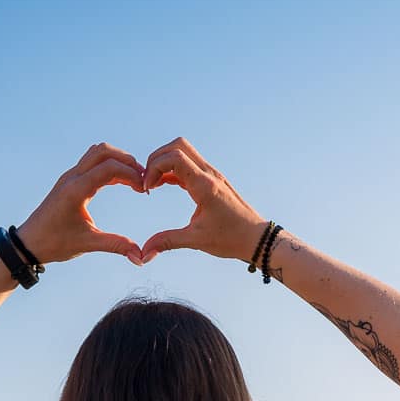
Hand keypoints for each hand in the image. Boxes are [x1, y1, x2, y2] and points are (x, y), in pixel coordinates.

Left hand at [15, 142, 145, 266]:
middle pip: (104, 151)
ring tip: (134, 179)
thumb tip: (140, 257)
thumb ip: (115, 245)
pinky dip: (109, 166)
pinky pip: (92, 163)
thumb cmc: (54, 243)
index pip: (110, 168)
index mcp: (76, 190)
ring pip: (97, 153)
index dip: (132, 175)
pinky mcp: (70, 180)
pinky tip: (120, 182)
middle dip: (127, 161)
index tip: (144, 190)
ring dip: (117, 160)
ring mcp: (70, 176)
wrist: (28, 243)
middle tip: (142, 179)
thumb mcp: (87, 244)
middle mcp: (72, 177)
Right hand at [139, 138, 265, 263]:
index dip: (154, 168)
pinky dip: (173, 170)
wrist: (256, 238)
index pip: (174, 157)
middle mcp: (209, 174)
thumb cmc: (231, 238)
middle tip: (147, 181)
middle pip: (178, 146)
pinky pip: (188, 165)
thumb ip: (167, 242)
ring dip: (164, 163)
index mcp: (205, 185)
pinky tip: (163, 185)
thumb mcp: (196, 240)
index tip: (147, 189)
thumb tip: (144, 254)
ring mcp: (211, 175)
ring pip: (183, 152)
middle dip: (157, 159)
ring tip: (153, 184)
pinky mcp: (211, 180)